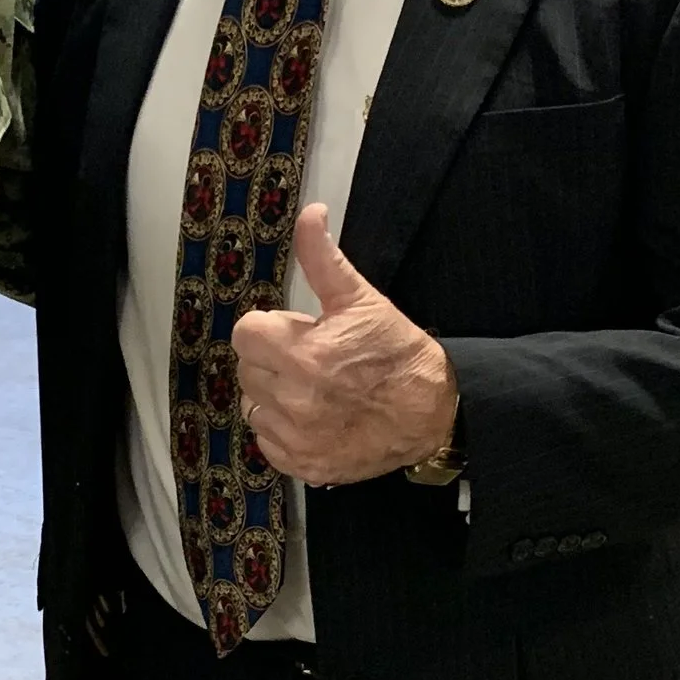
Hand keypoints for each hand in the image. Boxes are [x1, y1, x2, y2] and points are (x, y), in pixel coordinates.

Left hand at [230, 205, 458, 486]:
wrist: (433, 412)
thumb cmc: (397, 353)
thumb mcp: (361, 299)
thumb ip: (323, 258)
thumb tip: (310, 213)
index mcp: (302, 356)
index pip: (245, 334)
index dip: (268, 328)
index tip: (293, 331)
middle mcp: (294, 401)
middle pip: (247, 369)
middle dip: (272, 359)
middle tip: (310, 358)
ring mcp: (297, 438)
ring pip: (254, 406)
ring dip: (274, 396)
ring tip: (312, 389)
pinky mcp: (303, 466)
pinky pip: (267, 442)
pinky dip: (283, 431)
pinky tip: (314, 417)